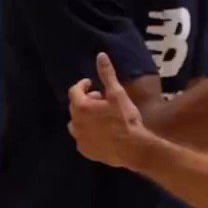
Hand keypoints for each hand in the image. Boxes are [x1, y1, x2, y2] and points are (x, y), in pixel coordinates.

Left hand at [68, 52, 145, 166]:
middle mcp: (75, 123)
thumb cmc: (125, 120)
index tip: (92, 84)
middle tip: (101, 100)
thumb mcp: (118, 94)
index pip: (75, 90)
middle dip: (86, 101)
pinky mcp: (86, 151)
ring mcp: (80, 139)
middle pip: (75, 107)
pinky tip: (101, 133)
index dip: (83, 85)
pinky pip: (83, 139)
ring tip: (100, 117)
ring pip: (77, 124)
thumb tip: (100, 55)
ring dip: (85, 118)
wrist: (133, 148)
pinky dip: (88, 134)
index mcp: (81, 107)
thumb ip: (107, 75)